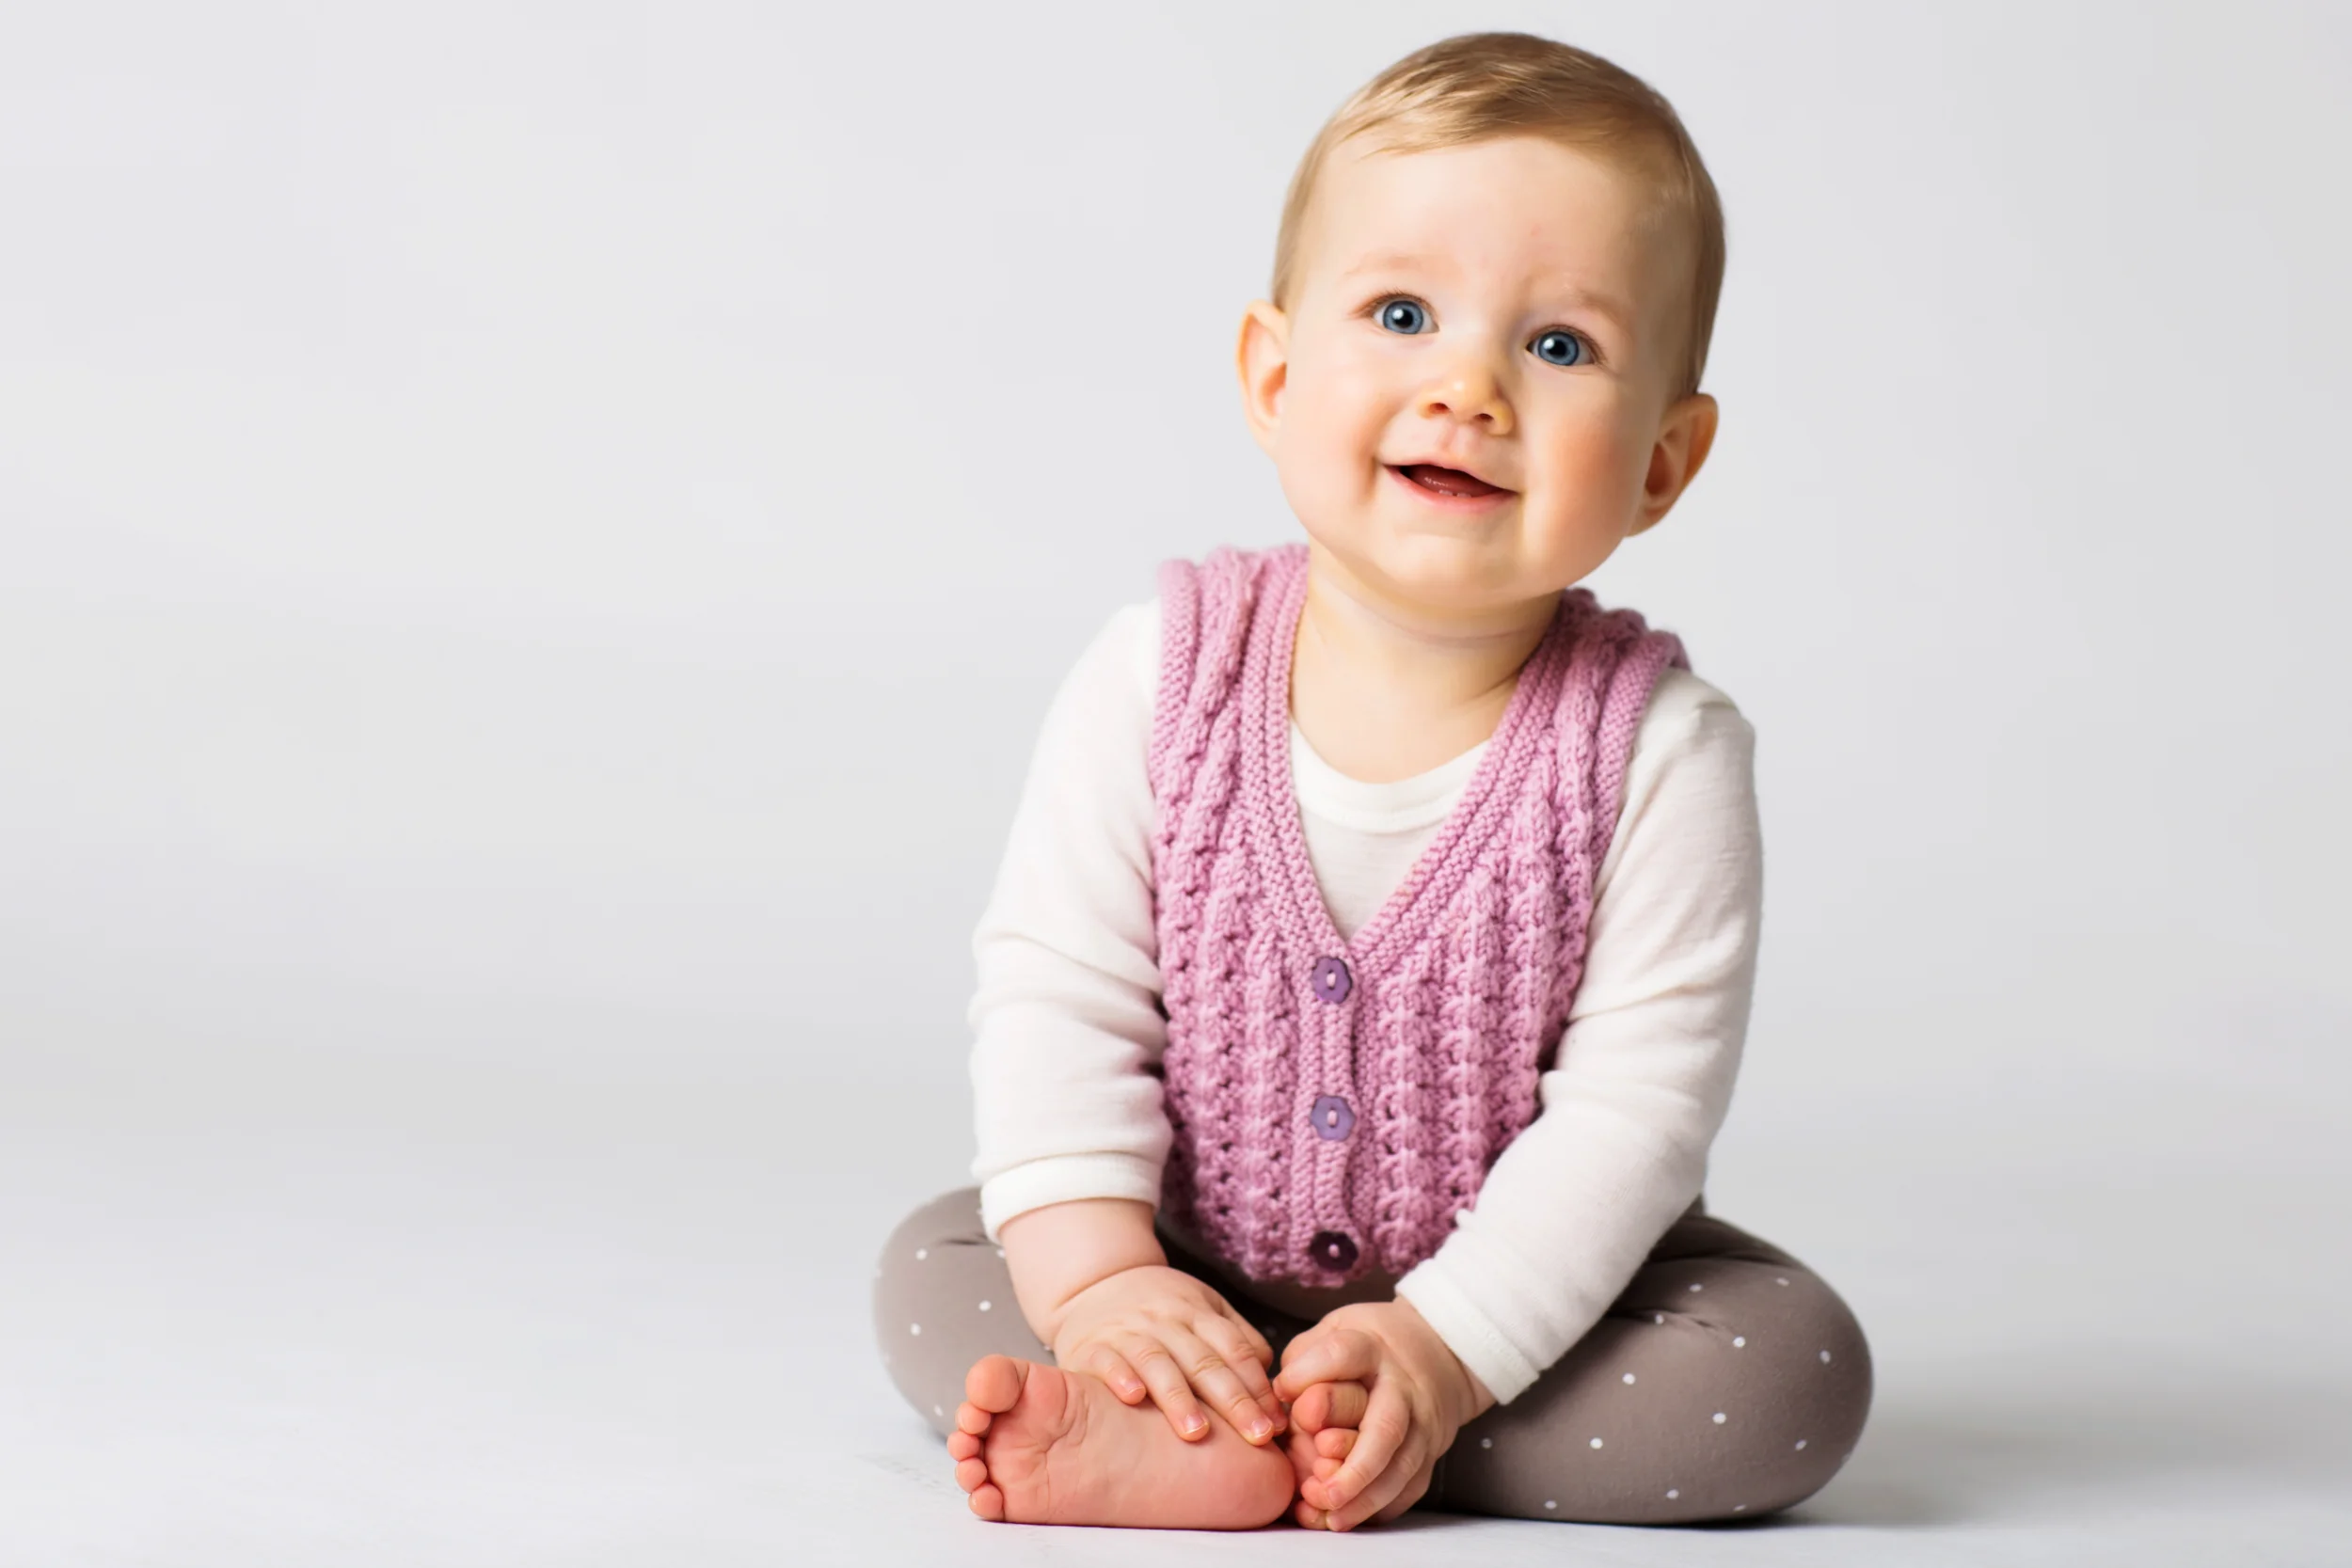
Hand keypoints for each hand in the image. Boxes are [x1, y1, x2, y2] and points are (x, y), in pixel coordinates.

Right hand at [1049, 1264, 1288, 1445]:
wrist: (1095, 1282)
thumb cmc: (1161, 1307)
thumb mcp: (1204, 1309)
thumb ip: (1238, 1340)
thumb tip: (1274, 1384)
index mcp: (1199, 1315)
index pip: (1236, 1350)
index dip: (1258, 1388)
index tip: (1277, 1425)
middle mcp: (1167, 1322)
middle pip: (1205, 1362)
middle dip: (1234, 1401)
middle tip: (1258, 1436)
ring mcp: (1129, 1332)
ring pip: (1158, 1363)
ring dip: (1179, 1397)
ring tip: (1197, 1432)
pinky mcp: (1093, 1346)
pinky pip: (1108, 1360)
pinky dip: (1120, 1376)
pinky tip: (1134, 1397)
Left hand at [1272, 1299, 1494, 1530]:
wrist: (1437, 1354)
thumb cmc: (1369, 1348)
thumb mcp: (1335, 1331)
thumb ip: (1304, 1362)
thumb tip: (1277, 1400)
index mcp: (1372, 1348)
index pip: (1344, 1356)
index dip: (1309, 1375)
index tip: (1282, 1392)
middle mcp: (1402, 1388)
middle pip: (1386, 1428)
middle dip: (1354, 1466)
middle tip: (1319, 1491)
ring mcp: (1421, 1424)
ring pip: (1400, 1468)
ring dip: (1363, 1499)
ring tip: (1327, 1516)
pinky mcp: (1428, 1454)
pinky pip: (1407, 1489)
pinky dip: (1376, 1509)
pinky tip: (1343, 1519)